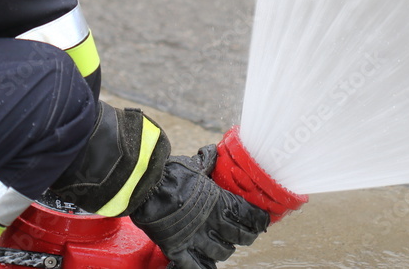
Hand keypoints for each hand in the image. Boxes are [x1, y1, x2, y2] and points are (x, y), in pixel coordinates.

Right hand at [130, 145, 269, 268]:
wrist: (145, 186)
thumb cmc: (170, 172)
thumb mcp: (194, 164)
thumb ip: (208, 161)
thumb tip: (213, 151)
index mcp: (220, 201)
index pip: (249, 215)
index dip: (259, 220)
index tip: (263, 220)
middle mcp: (212, 222)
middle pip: (240, 236)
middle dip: (247, 236)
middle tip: (248, 234)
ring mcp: (196, 238)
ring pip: (222, 253)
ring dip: (226, 250)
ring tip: (226, 246)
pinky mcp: (178, 249)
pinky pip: (196, 266)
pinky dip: (204, 268)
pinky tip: (209, 266)